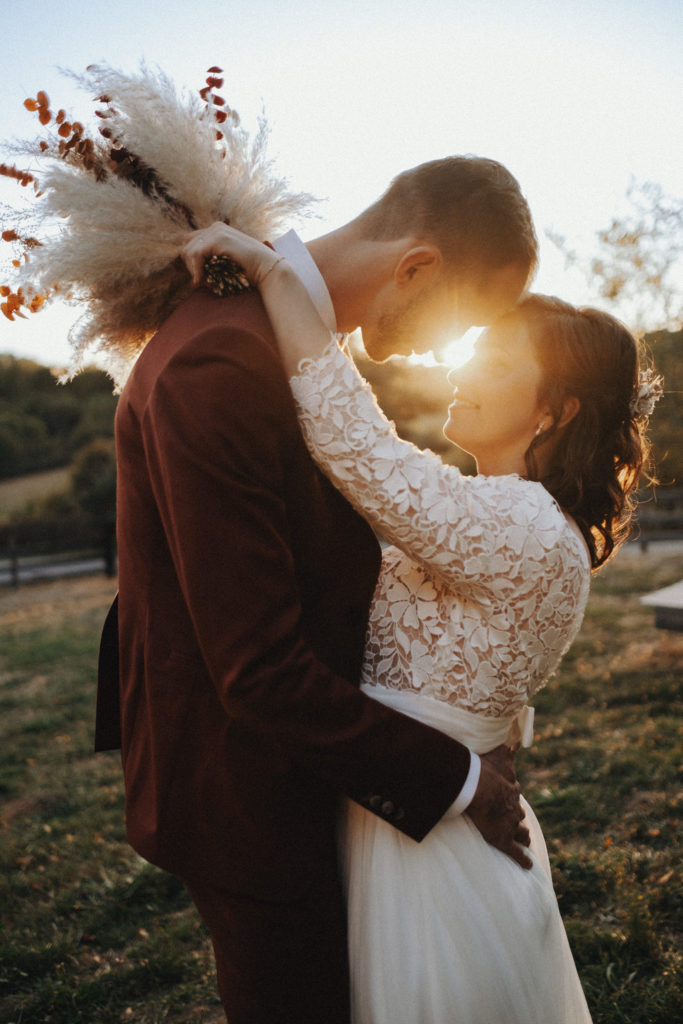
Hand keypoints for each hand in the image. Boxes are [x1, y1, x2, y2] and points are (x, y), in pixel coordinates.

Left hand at [180, 222, 279, 287]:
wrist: (268, 269)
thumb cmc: (250, 270)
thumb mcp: (227, 261)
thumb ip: (212, 259)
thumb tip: (191, 270)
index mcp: (218, 230)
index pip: (191, 242)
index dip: (190, 261)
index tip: (199, 278)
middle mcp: (216, 227)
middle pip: (186, 245)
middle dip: (189, 265)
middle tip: (201, 281)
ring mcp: (217, 231)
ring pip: (189, 251)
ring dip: (193, 269)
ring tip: (203, 282)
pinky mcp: (218, 239)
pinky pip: (196, 255)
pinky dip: (196, 270)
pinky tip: (201, 281)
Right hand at [466, 744, 531, 869]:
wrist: (477, 787)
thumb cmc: (484, 770)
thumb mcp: (498, 755)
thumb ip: (506, 748)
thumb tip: (515, 739)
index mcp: (510, 790)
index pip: (514, 794)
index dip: (513, 797)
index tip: (512, 797)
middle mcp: (513, 808)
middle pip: (519, 815)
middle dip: (519, 818)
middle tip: (518, 821)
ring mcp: (510, 825)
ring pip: (521, 834)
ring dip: (524, 837)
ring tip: (525, 841)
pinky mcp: (503, 840)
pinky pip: (516, 853)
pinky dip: (523, 860)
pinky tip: (528, 865)